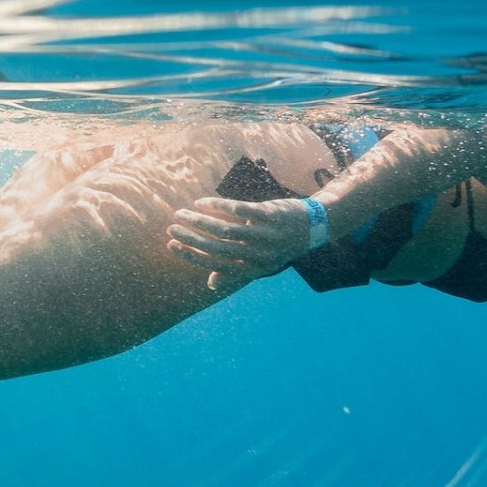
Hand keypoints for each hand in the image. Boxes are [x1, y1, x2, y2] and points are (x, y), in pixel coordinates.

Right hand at [167, 195, 317, 290]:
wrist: (314, 226)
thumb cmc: (281, 245)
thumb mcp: (261, 262)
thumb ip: (236, 271)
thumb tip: (211, 284)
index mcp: (254, 268)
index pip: (216, 264)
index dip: (192, 256)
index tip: (172, 245)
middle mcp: (259, 254)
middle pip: (218, 247)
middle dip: (191, 237)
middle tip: (172, 228)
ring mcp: (265, 234)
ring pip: (226, 229)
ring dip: (200, 221)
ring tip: (183, 213)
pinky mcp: (269, 214)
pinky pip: (239, 210)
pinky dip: (217, 206)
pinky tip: (202, 202)